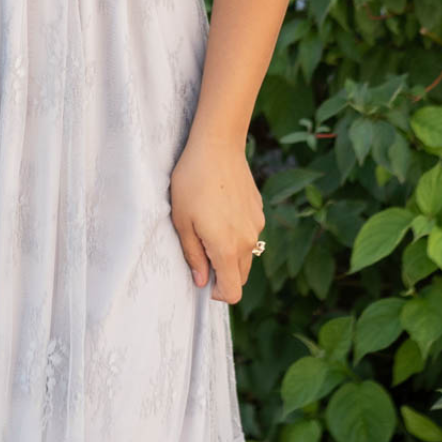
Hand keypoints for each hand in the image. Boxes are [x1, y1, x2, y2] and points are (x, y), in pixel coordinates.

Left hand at [169, 135, 265, 303]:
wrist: (217, 147)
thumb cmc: (192, 183)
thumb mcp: (182, 221)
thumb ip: (193, 255)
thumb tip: (201, 280)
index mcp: (227, 249)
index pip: (233, 292)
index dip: (218, 294)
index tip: (204, 282)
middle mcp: (248, 241)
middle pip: (240, 276)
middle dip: (223, 275)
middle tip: (201, 254)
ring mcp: (256, 225)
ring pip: (247, 254)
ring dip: (230, 254)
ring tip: (208, 228)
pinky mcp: (258, 210)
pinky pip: (249, 233)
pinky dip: (237, 234)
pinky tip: (220, 210)